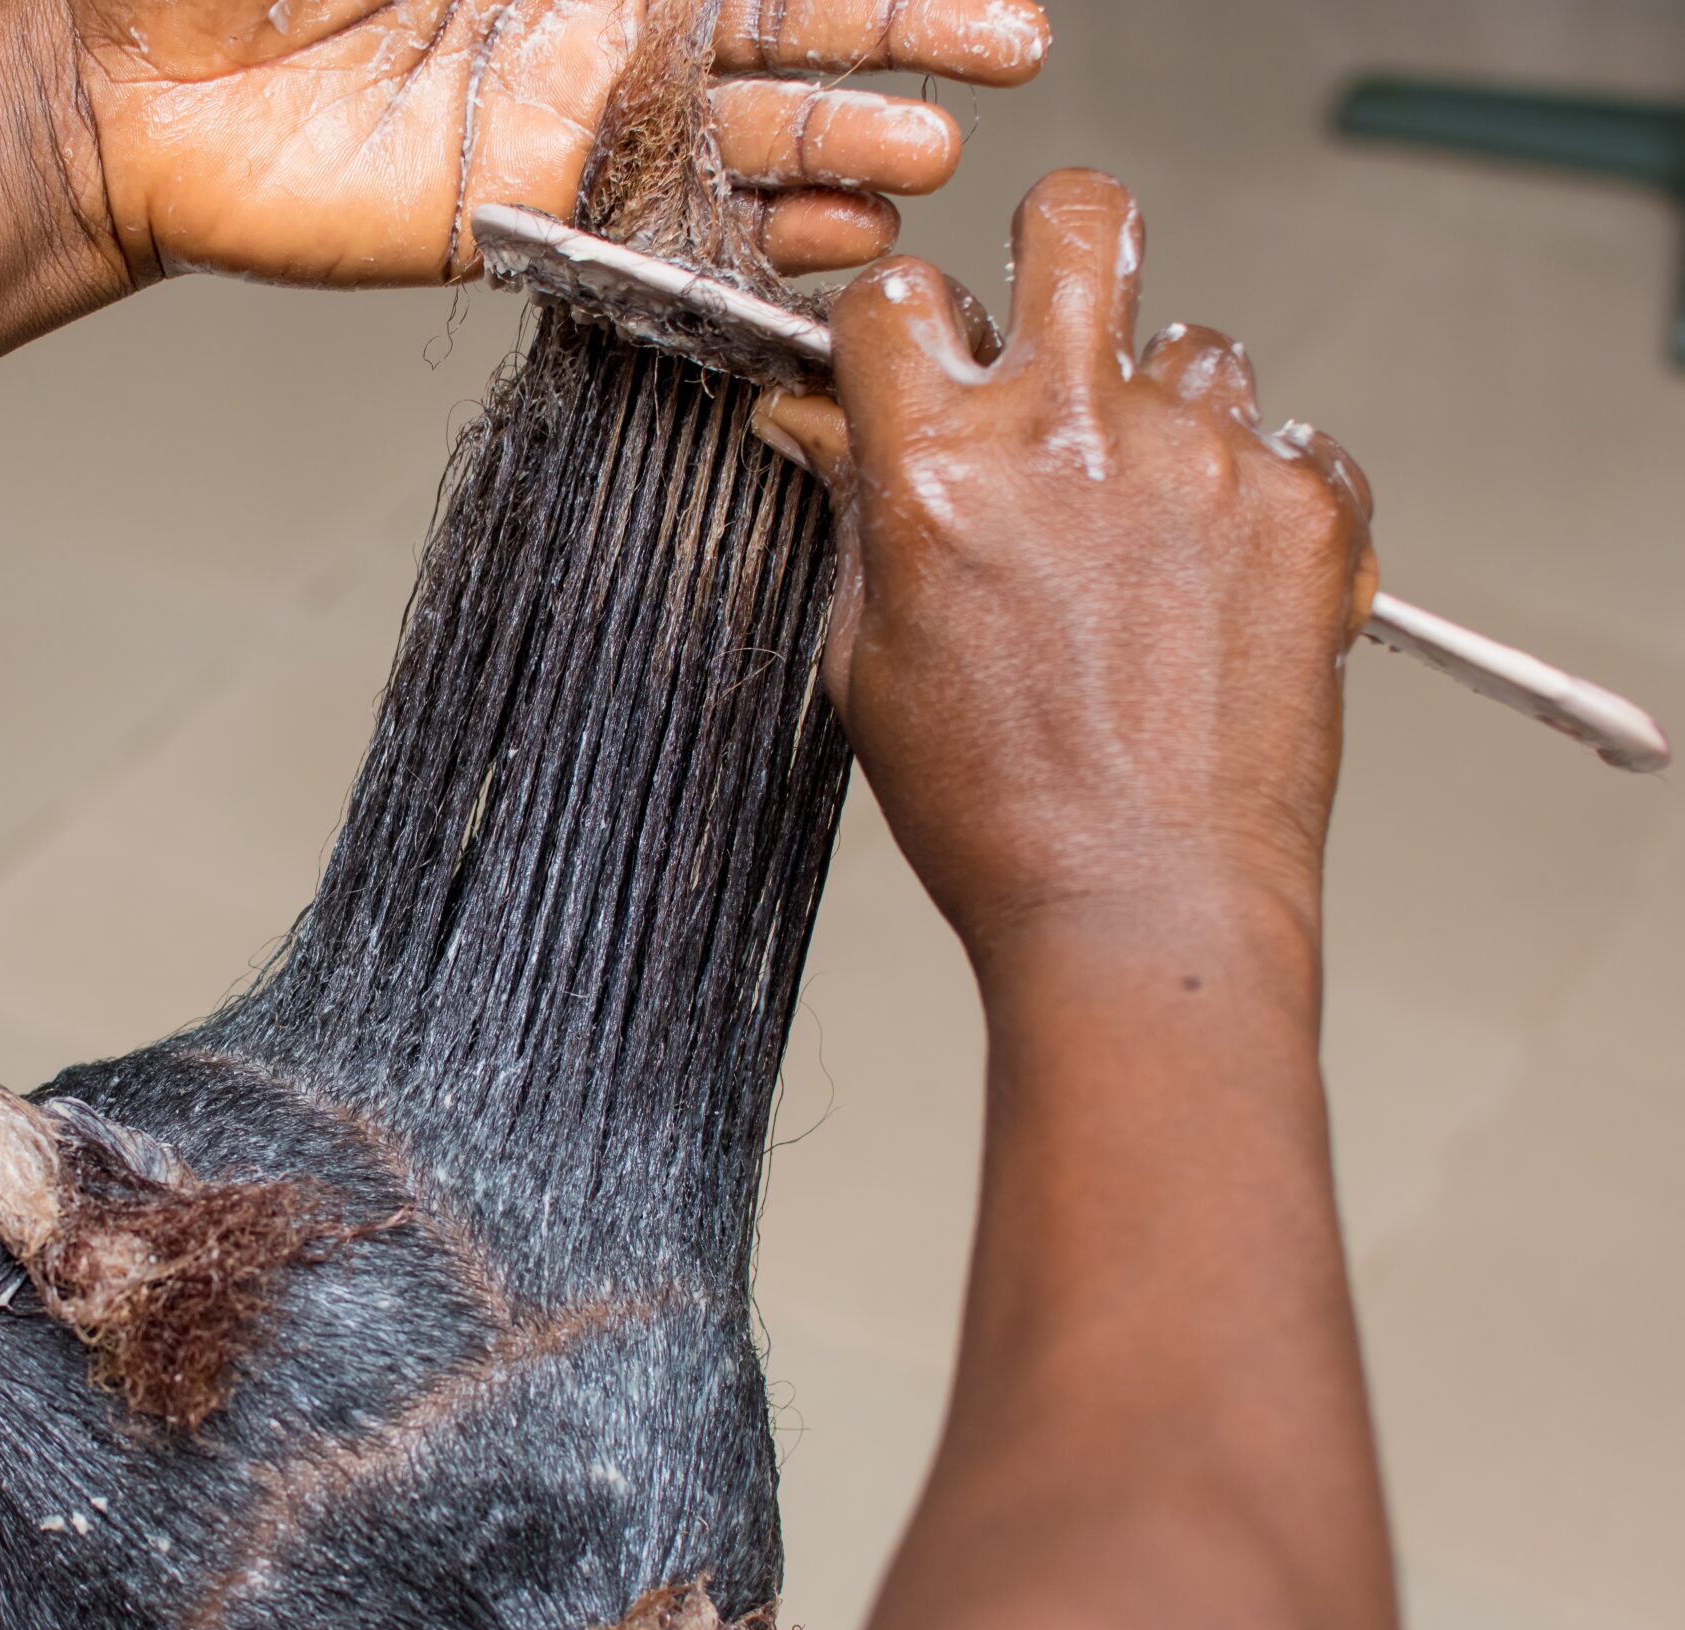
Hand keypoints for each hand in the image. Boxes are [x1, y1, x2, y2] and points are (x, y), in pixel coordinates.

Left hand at [60, 0, 1050, 285]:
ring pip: (741, 136)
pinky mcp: (525, 224)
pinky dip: (749, 250)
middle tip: (1003, 50)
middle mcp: (596, 28)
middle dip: (891, 38)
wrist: (125, 93)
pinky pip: (658, 240)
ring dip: (844, 147)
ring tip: (930, 162)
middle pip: (778, 30)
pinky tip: (835, 252)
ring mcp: (567, 128)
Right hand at [752, 169, 1376, 953]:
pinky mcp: (1304, 509)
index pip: (902, 296)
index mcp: (941, 471)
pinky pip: (1289, 441)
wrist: (1143, 906)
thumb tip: (827, 424)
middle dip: (1062, 243)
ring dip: (1163, 407)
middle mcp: (1073, 437)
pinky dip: (1255, 493)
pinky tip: (1216, 580)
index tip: (919, 353)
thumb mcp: (869, 661)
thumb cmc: (1000, 812)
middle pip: (1081, 220)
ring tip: (1148, 523)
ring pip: (1194, 345)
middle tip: (1062, 312)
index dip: (903, 319)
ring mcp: (1201, 463)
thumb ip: (859, 514)